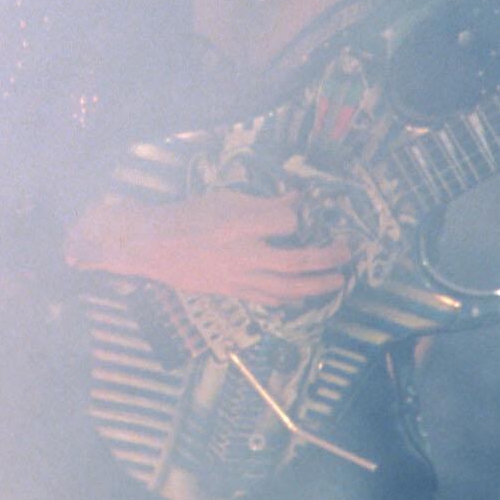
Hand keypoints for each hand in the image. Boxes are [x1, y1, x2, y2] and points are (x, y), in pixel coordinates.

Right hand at [63, 188, 357, 305]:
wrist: (152, 246)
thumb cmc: (187, 216)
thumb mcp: (224, 199)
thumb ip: (262, 203)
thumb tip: (297, 199)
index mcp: (239, 222)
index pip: (287, 221)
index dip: (302, 217)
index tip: (309, 213)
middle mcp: (242, 253)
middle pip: (295, 260)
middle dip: (326, 257)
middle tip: (346, 252)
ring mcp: (237, 277)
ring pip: (286, 287)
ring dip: (317, 286)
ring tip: (338, 281)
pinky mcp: (232, 292)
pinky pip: (268, 299)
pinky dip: (290, 299)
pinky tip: (304, 296)